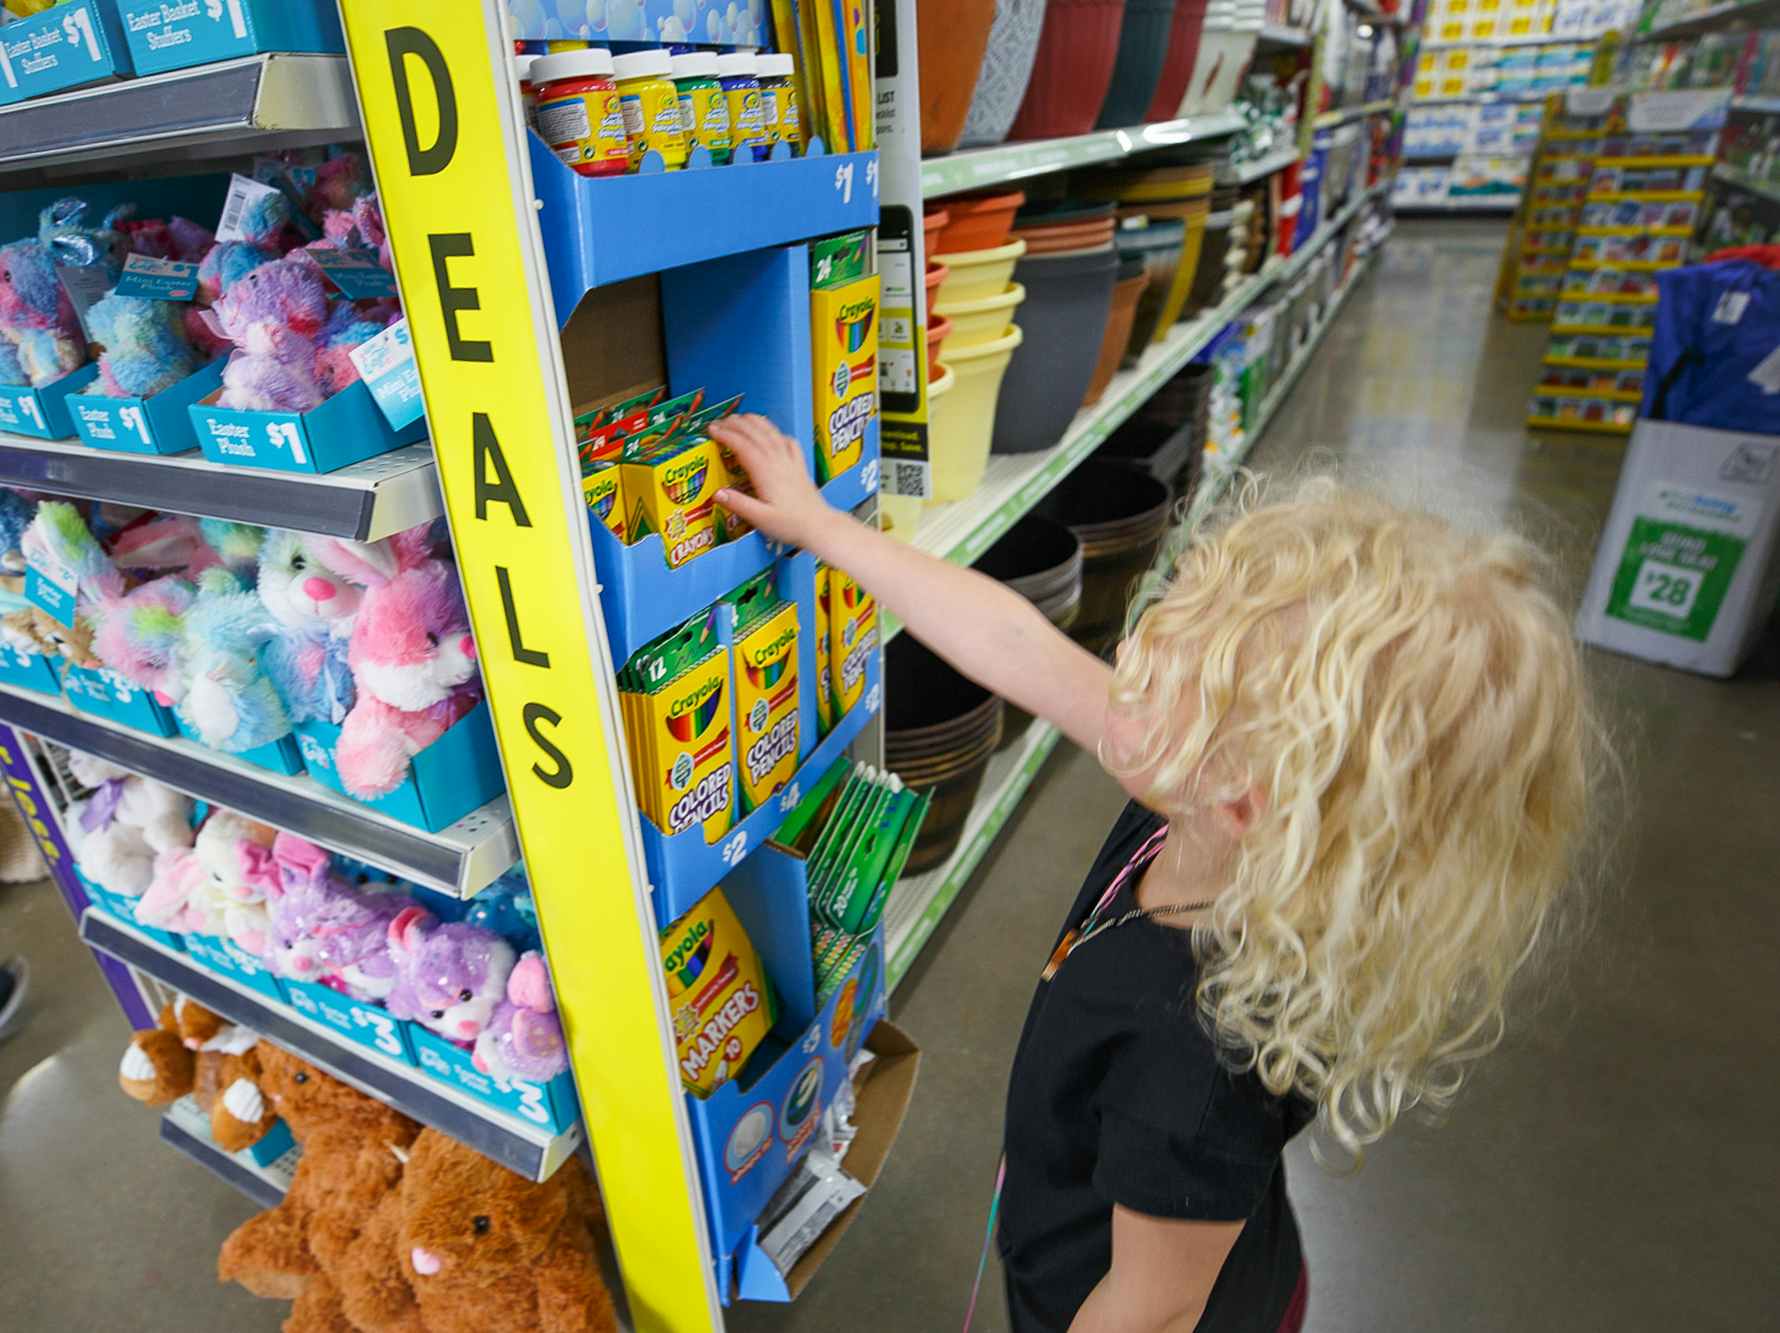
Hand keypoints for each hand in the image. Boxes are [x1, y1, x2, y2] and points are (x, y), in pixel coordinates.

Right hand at [710, 414, 833, 549]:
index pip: (742, 446)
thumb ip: (739, 505)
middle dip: (736, 424)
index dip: (726, 435)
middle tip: (720, 421)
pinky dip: (778, 433)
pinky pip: (789, 442)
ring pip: (771, 433)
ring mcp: (791, 461)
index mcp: (766, 472)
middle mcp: (778, 462)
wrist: (820, 526)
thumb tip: (717, 493)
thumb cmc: (791, 525)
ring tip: (741, 417)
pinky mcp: (800, 466)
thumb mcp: (761, 519)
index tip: (712, 429)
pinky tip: (773, 432)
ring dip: (755, 422)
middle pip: (755, 434)